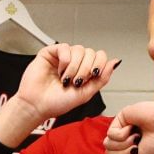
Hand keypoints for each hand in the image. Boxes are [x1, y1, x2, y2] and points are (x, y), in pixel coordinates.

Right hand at [0, 43, 117, 143]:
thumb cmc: (57, 103)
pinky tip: (60, 70)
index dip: (99, 65)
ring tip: (65, 79)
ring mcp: (63, 57)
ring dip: (75, 67)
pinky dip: (65, 60)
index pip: (100, 57)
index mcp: (85, 71)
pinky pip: (65, 47)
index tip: (92, 76)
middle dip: (86, 69)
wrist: (37, 106)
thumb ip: (102, 78)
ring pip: (79, 49)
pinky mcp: (50, 53)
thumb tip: (115, 62)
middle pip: (91, 53)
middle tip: (76, 82)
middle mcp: (75, 62)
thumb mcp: (86, 93)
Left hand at [103, 94, 153, 153]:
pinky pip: (110, 134)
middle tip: (138, 146)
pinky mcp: (120, 118)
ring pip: (107, 145)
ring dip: (124, 144)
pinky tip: (133, 128)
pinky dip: (123, 134)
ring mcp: (121, 128)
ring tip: (137, 137)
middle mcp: (125, 140)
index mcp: (130, 150)